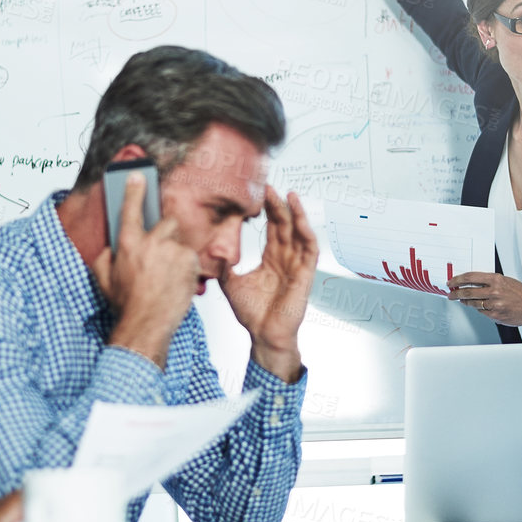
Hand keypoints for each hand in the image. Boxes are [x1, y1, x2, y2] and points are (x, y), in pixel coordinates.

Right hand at [91, 173, 199, 367]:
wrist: (148, 323)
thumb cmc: (128, 304)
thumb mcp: (104, 280)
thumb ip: (104, 257)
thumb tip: (110, 247)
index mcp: (128, 243)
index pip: (130, 208)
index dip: (133, 190)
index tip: (137, 176)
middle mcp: (151, 242)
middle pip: (166, 221)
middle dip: (166, 232)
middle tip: (162, 251)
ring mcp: (172, 250)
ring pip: (180, 242)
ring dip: (176, 254)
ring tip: (168, 275)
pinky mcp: (189, 260)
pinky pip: (190, 256)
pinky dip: (186, 267)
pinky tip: (177, 281)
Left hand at [222, 188, 318, 381]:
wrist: (263, 335)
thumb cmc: (252, 314)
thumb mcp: (231, 284)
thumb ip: (224, 265)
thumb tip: (212, 249)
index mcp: (271, 259)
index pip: (272, 228)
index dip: (268, 210)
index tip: (260, 193)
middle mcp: (285, 259)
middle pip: (285, 225)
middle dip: (278, 205)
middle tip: (269, 187)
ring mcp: (297, 265)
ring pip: (300, 232)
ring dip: (296, 213)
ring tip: (288, 195)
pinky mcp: (305, 274)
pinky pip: (310, 249)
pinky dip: (307, 232)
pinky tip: (300, 219)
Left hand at [447, 271, 521, 327]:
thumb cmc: (521, 293)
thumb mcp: (505, 281)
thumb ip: (488, 282)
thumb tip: (470, 284)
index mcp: (496, 279)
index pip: (471, 278)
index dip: (458, 280)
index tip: (451, 282)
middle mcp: (494, 291)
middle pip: (468, 292)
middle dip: (456, 294)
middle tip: (451, 294)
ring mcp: (495, 305)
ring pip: (473, 303)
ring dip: (466, 302)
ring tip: (464, 300)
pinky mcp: (496, 316)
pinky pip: (482, 312)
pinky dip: (480, 309)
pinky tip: (483, 307)